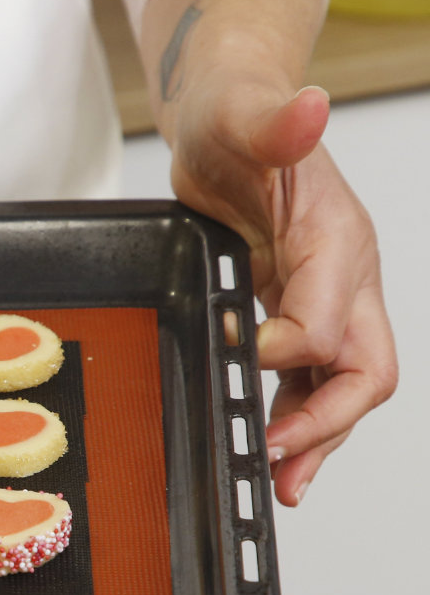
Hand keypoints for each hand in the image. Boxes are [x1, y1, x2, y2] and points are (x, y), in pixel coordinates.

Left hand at [167, 82, 396, 505]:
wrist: (230, 116)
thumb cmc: (236, 118)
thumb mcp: (242, 115)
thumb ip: (275, 121)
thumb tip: (307, 110)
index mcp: (335, 241)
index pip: (323, 322)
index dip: (281, 350)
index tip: (236, 350)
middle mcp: (342, 278)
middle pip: (365, 370)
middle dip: (327, 423)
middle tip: (279, 462)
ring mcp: (325, 299)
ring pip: (343, 386)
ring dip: (316, 437)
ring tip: (283, 483)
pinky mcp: (297, 309)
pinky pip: (311, 377)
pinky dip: (297, 416)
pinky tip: (273, 445)